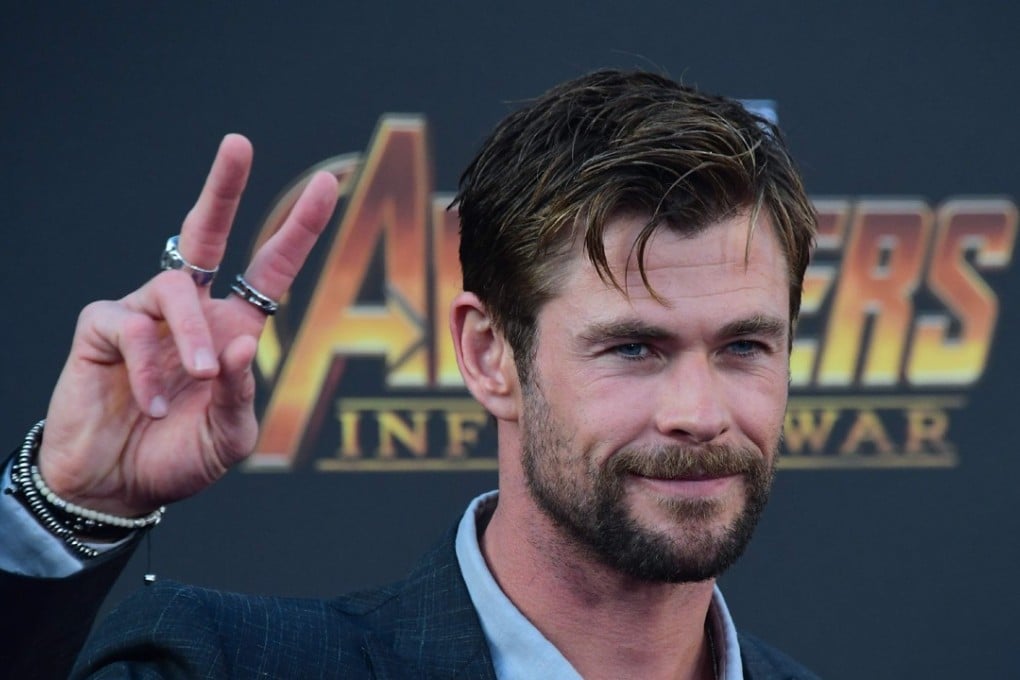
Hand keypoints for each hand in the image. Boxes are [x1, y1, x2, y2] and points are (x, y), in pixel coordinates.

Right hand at [37, 134, 339, 516]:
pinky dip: (149, 368)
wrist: (116, 487)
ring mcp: (145, 314)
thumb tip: (243, 344)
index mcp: (233, 328)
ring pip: (176, 290)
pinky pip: (132, 326)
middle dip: (224, 186)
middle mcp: (192, 311)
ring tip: (199, 382)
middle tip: (239, 143)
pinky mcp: (102, 327)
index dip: (298, 228)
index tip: (328, 184)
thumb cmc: (178, 456)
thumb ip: (243, 394)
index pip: (269, 268)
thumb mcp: (229, 435)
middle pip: (206, 232)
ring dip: (193, 337)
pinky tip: (153, 404)